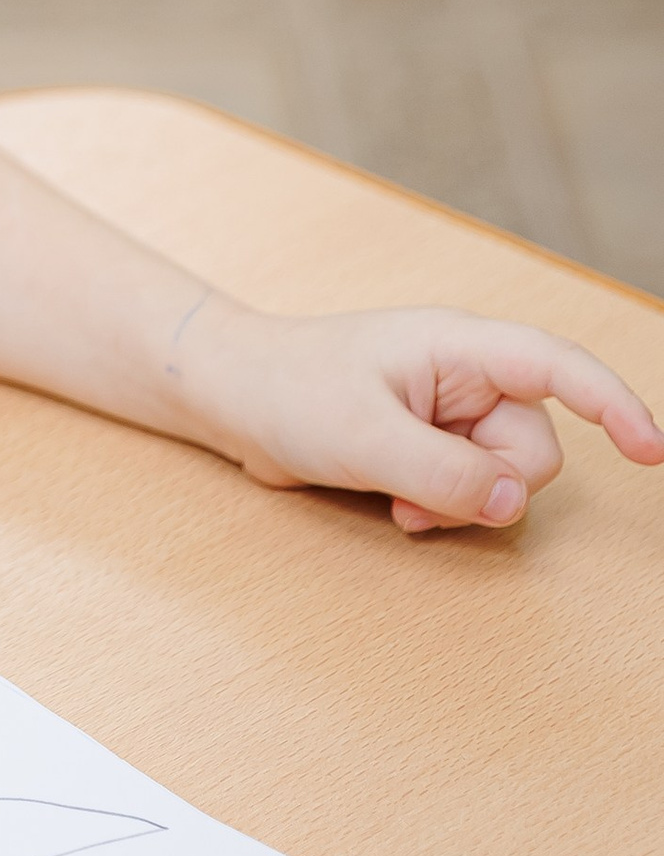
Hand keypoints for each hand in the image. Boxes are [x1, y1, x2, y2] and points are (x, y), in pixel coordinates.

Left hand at [170, 296, 663, 532]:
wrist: (233, 398)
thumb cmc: (287, 391)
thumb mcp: (363, 436)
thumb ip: (443, 472)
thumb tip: (511, 501)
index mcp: (456, 346)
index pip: (557, 366)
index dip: (613, 405)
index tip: (652, 452)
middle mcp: (466, 375)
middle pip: (533, 450)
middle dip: (491, 486)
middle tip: (421, 495)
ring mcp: (451, 412)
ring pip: (506, 479)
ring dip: (462, 504)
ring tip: (400, 501)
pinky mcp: (434, 445)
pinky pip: (472, 491)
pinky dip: (445, 509)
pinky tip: (400, 509)